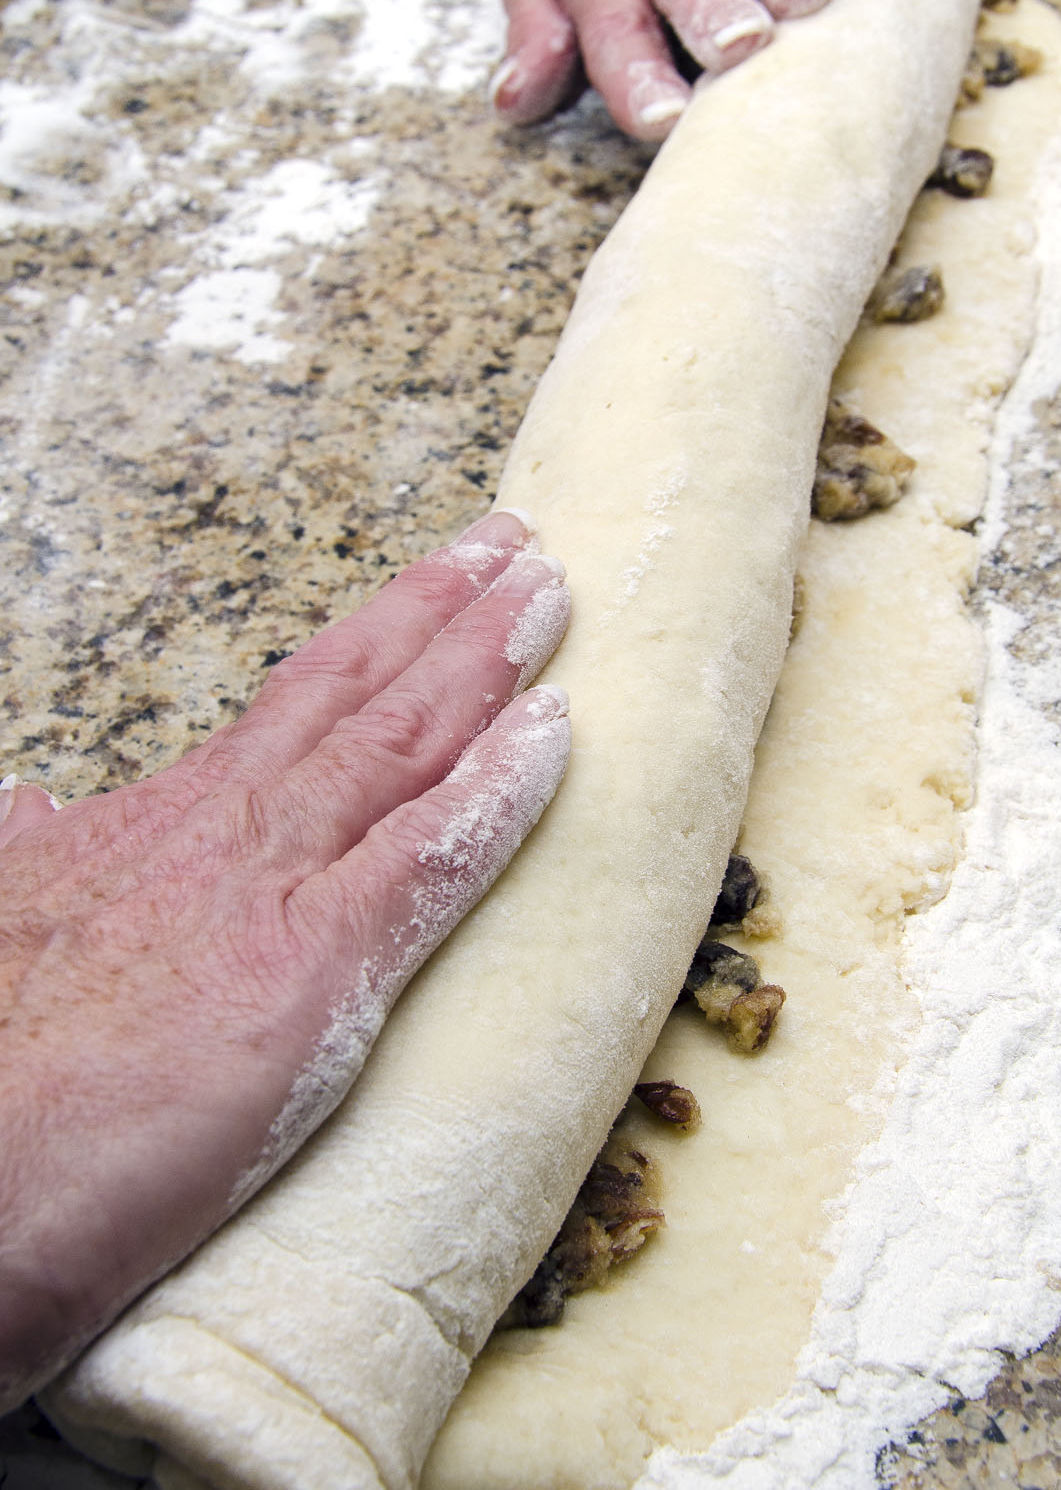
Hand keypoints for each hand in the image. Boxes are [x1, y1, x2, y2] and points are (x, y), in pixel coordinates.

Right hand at [0, 510, 570, 1409]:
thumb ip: (32, 855)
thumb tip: (30, 798)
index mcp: (169, 816)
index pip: (299, 699)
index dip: (379, 635)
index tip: (440, 581)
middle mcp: (230, 825)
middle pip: (360, 690)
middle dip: (446, 610)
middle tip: (523, 544)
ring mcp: (274, 886)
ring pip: (403, 743)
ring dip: (486, 661)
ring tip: (553, 592)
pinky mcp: (310, 966)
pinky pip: (429, 856)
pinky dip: (499, 790)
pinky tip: (557, 733)